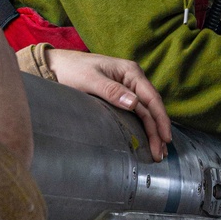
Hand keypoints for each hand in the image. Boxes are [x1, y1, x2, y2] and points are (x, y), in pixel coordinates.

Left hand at [46, 49, 171, 161]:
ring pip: (146, 111)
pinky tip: (147, 138)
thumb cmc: (72, 70)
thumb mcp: (90, 80)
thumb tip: (135, 104)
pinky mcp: (120, 96)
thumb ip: (112, 91)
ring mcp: (128, 87)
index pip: (152, 98)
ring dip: (153, 130)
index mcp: (130, 72)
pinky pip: (137, 112)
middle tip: (160, 154)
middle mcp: (133, 79)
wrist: (57, 65)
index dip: (160, 119)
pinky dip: (144, 126)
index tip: (164, 138)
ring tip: (158, 151)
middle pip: (151, 107)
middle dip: (158, 130)